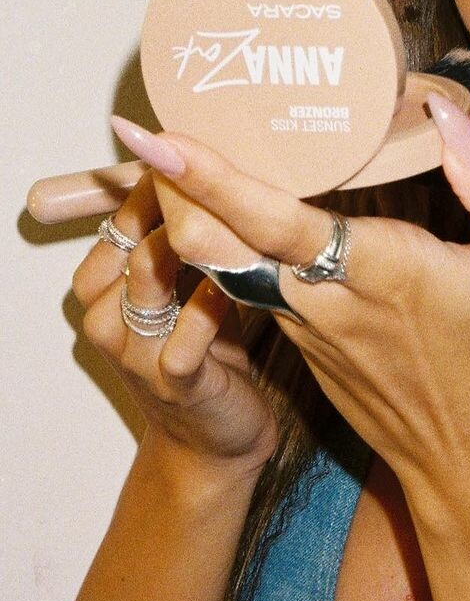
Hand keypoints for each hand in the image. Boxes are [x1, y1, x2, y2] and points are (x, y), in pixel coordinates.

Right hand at [71, 170, 279, 481]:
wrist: (217, 440)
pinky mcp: (175, 382)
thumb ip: (184, 241)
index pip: (117, 221)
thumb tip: (206, 172)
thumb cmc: (207, 354)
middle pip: (127, 241)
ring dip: (189, 243)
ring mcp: (136, 353)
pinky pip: (183, 335)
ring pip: (146, 277)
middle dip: (172, 206)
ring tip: (231, 220)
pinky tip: (236, 286)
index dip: (156, 187)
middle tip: (220, 180)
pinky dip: (209, 305)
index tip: (200, 160)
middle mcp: (108, 318)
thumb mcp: (187, 290)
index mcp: (102, 291)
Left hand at [110, 99, 469, 519]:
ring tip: (180, 160)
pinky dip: (229, 250)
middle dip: (172, 189)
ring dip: (194, 217)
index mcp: (373, 272)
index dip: (204, 177)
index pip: (267, 218)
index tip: (152, 135)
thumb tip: (448, 117)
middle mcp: (323, 301)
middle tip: (150, 129)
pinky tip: (239, 219)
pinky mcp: (309, 348)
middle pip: (216, 245)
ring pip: (226, 268)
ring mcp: (308, 329)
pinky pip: (252, 289)